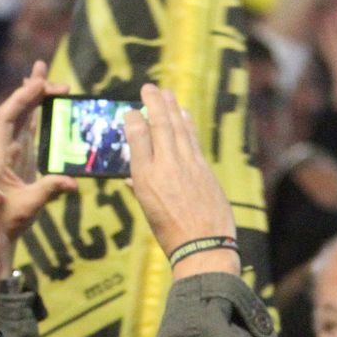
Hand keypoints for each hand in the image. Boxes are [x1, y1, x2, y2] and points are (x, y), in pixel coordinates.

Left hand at [0, 61, 77, 240]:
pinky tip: (40, 109)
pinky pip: (23, 137)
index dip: (21, 98)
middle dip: (26, 91)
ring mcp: (5, 160)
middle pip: (10, 114)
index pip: (3, 120)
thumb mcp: (16, 216)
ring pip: (17, 122)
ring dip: (29, 100)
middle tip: (46, 71)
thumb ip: (38, 196)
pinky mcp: (14, 168)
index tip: (38, 81)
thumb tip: (69, 183)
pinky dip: (32, 119)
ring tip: (43, 77)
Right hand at [122, 85, 238, 279]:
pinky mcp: (205, 170)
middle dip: (153, 104)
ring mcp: (188, 166)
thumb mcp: (149, 212)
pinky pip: (193, 140)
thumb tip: (133, 178)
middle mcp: (165, 167)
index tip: (131, 111)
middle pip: (159, 126)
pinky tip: (184, 115)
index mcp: (145, 179)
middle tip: (149, 88)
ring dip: (172, 108)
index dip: (134, 121)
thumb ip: (141, 189)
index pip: (137, 138)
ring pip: (178, 129)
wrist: (204, 247)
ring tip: (167, 94)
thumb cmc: (172, 235)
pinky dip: (187, 124)